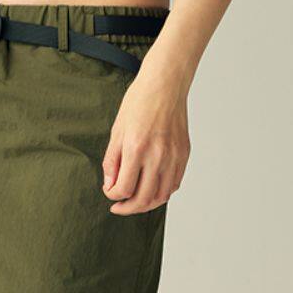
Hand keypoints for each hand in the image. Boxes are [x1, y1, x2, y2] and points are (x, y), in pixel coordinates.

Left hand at [102, 64, 189, 213]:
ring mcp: (173, 157)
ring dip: (146, 204)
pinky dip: (162, 192)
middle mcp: (157, 156)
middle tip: (119, 206)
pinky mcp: (184, 155)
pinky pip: (174, 184)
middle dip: (128, 208)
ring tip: (135, 201)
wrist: (165, 85)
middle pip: (143, 199)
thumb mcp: (117, 130)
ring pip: (161, 196)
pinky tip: (151, 188)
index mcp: (136, 149)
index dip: (113, 196)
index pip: (124, 189)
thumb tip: (111, 185)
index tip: (109, 192)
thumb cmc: (139, 102)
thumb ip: (112, 161)